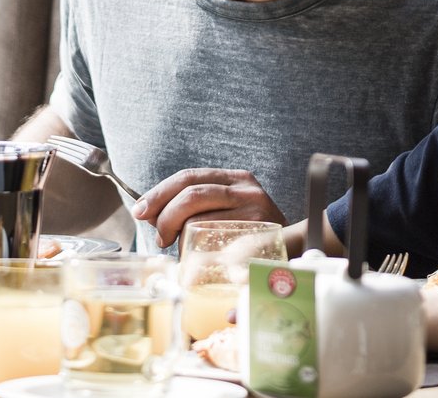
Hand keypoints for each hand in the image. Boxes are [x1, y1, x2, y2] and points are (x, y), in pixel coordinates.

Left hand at [132, 168, 285, 248]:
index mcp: (235, 178)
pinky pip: (218, 245)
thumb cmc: (250, 233)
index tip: (140, 210)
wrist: (297, 249)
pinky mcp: (260, 237)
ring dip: (182, 238)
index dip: (159, 193)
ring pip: (201, 221)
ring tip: (180, 249)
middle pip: (192, 194)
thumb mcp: (225, 210)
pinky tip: (196, 261)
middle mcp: (247, 189)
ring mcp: (256, 212)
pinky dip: (200, 254)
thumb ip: (192, 208)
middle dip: (165, 215)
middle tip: (159, 237)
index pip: (189, 177)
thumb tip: (149, 213)